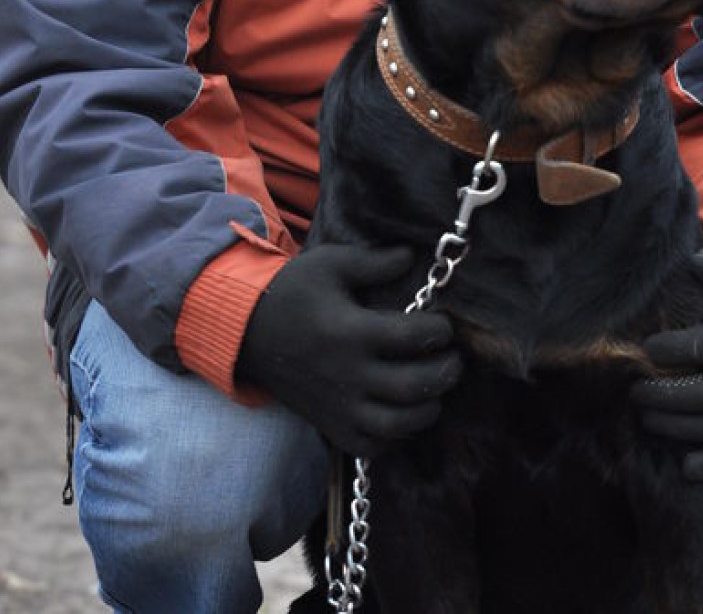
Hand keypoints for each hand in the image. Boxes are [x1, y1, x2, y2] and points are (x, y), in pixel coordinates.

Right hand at [236, 244, 462, 457]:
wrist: (247, 332)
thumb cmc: (293, 293)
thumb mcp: (330, 265)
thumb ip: (373, 262)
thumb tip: (412, 256)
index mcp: (350, 332)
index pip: (412, 338)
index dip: (440, 331)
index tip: (445, 325)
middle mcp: (347, 375)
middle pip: (413, 386)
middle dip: (446, 373)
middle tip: (454, 360)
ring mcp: (338, 407)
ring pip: (397, 425)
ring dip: (426, 410)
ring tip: (435, 391)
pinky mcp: (330, 426)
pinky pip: (371, 446)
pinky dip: (395, 437)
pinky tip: (404, 414)